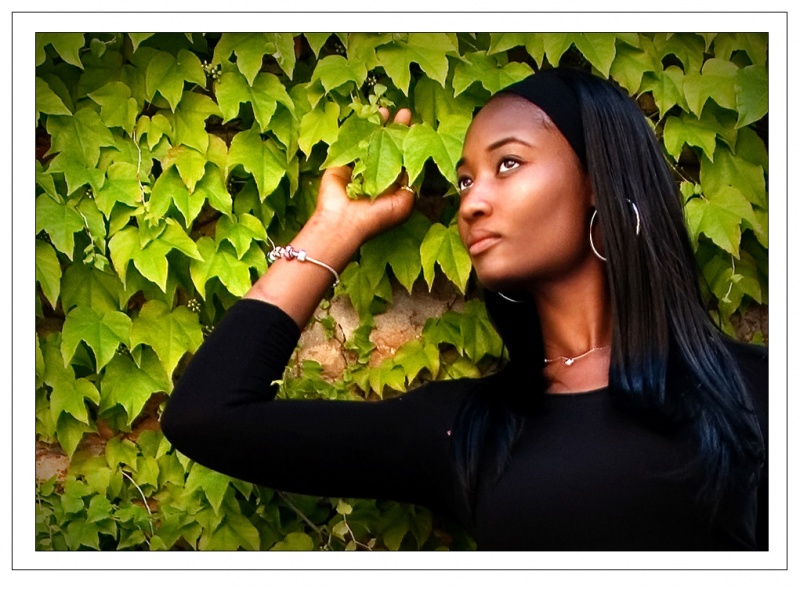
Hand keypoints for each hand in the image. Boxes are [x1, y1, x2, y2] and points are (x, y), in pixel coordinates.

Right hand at [312, 108, 415, 243]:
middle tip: (406, 113)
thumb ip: (412, 184)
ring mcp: (358, 166)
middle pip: (389, 144)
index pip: (404, 158)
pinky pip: (352, 140)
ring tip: (388, 109)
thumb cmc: (376, 217)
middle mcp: (376, 172)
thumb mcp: (404, 203)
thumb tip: (416, 165)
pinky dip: (359, 126)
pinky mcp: (342, 161)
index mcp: (392, 183)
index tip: (418, 127)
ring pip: (371, 139)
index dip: (410, 142)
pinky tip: (368, 114)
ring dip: (379, 123)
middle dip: (398, 129)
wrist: (344, 221)